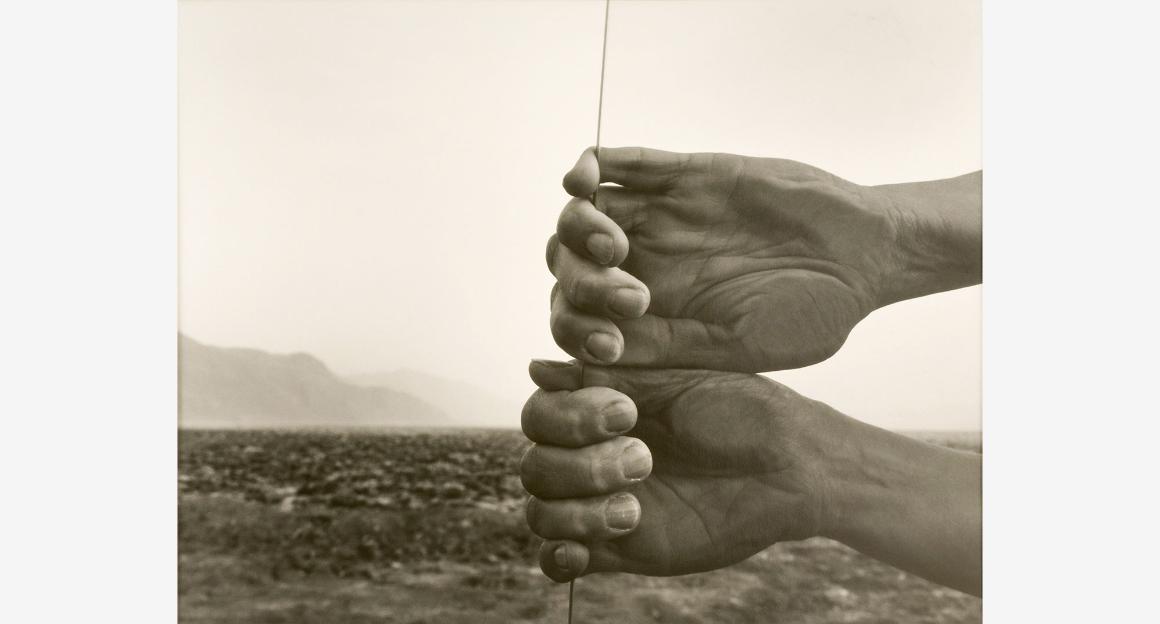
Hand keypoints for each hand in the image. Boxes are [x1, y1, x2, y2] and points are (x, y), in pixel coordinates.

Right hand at [519, 359, 833, 580]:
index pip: (539, 417)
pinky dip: (559, 557)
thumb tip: (537, 368)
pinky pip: (560, 561)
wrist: (791, 467)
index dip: (567, 417)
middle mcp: (593, 456)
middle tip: (643, 459)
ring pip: (542, 513)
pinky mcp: (621, 549)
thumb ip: (609, 377)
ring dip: (576, 511)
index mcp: (600, 413)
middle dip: (580, 465)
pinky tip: (584, 548)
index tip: (625, 412)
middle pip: (535, 467)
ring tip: (633, 508)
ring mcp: (602, 504)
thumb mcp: (676, 383)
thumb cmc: (741, 411)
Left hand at [548, 147, 980, 371]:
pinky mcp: (685, 176)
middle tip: (626, 295)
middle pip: (571, 263)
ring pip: (586, 213)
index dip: (576, 329)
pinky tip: (584, 180)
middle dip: (578, 281)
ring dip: (579, 228)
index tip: (606, 344)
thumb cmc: (810, 313)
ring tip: (610, 244)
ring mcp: (661, 217)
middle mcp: (646, 263)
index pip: (581, 316)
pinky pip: (622, 163)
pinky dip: (593, 167)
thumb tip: (597, 360)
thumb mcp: (739, 345)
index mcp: (652, 312)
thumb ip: (669, 347)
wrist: (864, 257)